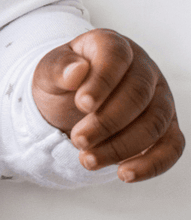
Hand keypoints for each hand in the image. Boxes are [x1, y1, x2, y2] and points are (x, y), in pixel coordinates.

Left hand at [32, 28, 183, 181]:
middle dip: (107, 122)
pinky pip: (172, 147)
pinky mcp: (168, 127)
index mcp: (112, 44)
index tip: (81, 104)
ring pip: (154, 123)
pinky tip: (124, 174)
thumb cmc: (62, 81)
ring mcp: (160, 97)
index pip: (116, 56)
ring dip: (122, 146)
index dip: (102, 81)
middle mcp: (143, 68)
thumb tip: (77, 70)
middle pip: (138, 95)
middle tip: (78, 140)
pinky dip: (151, 164)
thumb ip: (58, 68)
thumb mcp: (48, 72)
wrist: (70, 102)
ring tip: (87, 160)